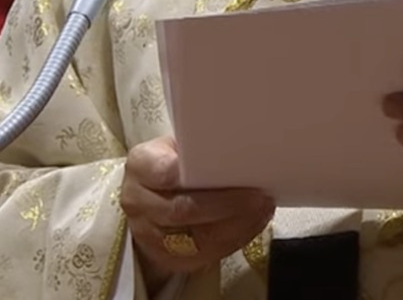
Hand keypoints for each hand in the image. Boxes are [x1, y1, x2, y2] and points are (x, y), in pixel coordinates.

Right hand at [120, 137, 273, 290]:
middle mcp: (139, 203)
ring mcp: (149, 235)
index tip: (235, 169)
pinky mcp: (165, 258)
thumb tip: (237, 144)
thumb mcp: (175, 144)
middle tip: (259, 196)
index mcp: (141, 167)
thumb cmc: (171, 161)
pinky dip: (234, 241)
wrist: (148, 196)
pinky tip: (253, 225)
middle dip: (226, 205)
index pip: (166, 172)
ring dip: (236, 226)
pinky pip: (203, 256)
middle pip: (184, 210)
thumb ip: (196, 146)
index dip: (201, 174)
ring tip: (263, 209)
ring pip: (196, 239)